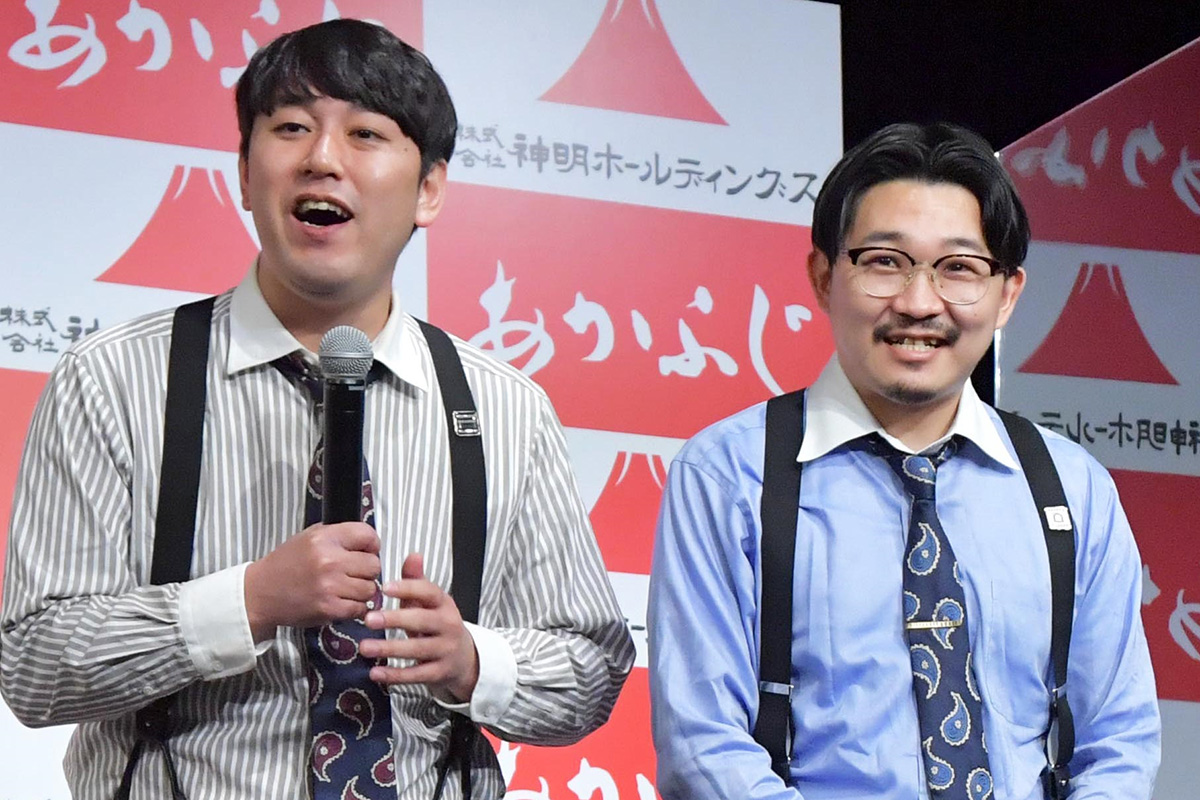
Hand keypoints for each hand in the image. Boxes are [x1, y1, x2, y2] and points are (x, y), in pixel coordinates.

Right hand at [244, 522, 380, 641]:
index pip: (367, 535)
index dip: (372, 544)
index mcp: (324, 538)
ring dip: (361, 590)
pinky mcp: (328, 608)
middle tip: (354, 574)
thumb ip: (338, 535)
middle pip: (373, 564)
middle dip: (367, 570)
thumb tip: (367, 540)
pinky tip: (342, 602)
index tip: (366, 551)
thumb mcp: (308, 537)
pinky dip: (355, 608)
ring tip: (346, 589)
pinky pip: (359, 608)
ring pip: (369, 588)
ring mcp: (330, 586)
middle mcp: (329, 560)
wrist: (261, 593)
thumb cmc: (286, 563)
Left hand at [359, 553, 479, 702]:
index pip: (429, 592)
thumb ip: (417, 581)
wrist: (465, 659)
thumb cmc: (438, 626)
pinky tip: (375, 673)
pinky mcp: (439, 673)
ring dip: (390, 649)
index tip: (385, 587)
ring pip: (417, 649)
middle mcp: (448, 625)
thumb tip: (413, 555)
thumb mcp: (430, 603)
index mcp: (444, 604)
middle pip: (422, 620)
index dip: (408, 588)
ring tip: (364, 648)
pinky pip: (416, 675)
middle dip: (395, 619)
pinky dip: (395, 675)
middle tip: (368, 619)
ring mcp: (445, 650)